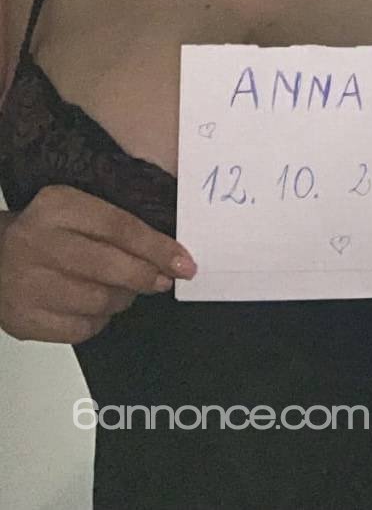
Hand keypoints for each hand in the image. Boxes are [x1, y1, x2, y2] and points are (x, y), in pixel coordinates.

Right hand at [0, 185, 196, 343]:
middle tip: (162, 280)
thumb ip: (120, 226)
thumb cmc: (48, 232)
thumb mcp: (78, 211)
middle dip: (145, 276)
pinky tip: (95, 307)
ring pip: (99, 301)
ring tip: (121, 290)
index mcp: (57, 206)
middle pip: (111, 267)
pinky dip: (98, 320)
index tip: (184, 262)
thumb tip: (169, 254)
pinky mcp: (23, 320)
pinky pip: (80, 329)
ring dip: (122, 299)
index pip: (120, 227)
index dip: (158, 248)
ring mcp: (26, 284)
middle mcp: (38, 243)